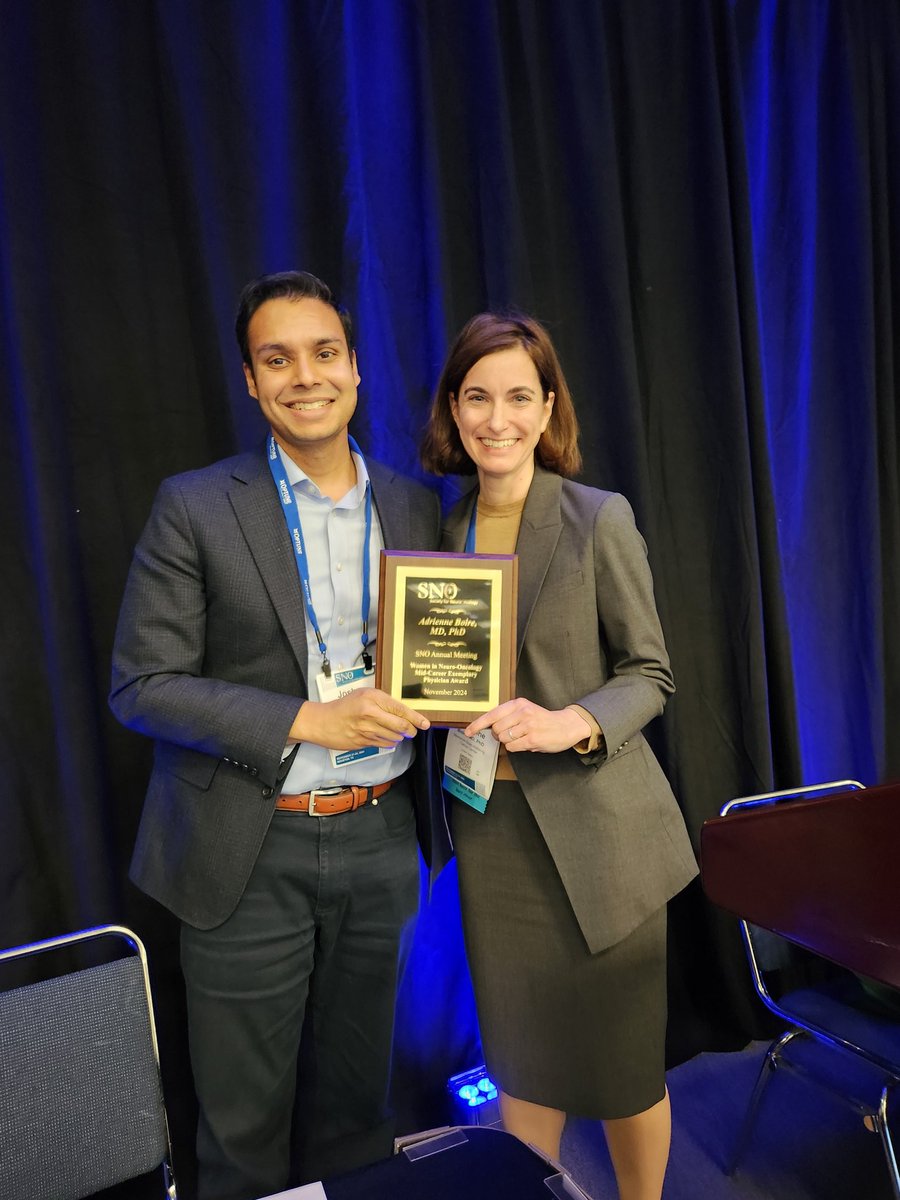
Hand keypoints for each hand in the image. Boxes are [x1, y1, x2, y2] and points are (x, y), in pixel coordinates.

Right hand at [288, 688, 429, 750]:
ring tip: (394, 732)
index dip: (415, 718)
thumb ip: (383, 702)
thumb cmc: (344, 706)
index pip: (400, 709)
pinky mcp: (362, 742)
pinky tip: (385, 737)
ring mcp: (366, 729)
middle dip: (410, 730)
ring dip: (398, 737)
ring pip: (394, 737)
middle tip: (412, 730)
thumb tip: (404, 713)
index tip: (425, 723)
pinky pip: (384, 744)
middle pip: (400, 726)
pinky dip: (389, 742)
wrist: (322, 722)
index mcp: (371, 698)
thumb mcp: (363, 695)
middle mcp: (370, 713)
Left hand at [463, 698, 590, 753]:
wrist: (565, 726)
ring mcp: (527, 725)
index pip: (492, 714)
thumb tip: (486, 726)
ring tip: (521, 737)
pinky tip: (527, 743)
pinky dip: (516, 748)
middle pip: (495, 729)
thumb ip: (508, 715)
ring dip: (508, 742)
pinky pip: (512, 747)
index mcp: (518, 703)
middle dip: (499, 735)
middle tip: (512, 734)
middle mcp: (522, 712)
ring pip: (503, 738)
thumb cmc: (542, 720)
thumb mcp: (525, 710)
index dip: (477, 724)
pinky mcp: (532, 739)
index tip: (468, 732)